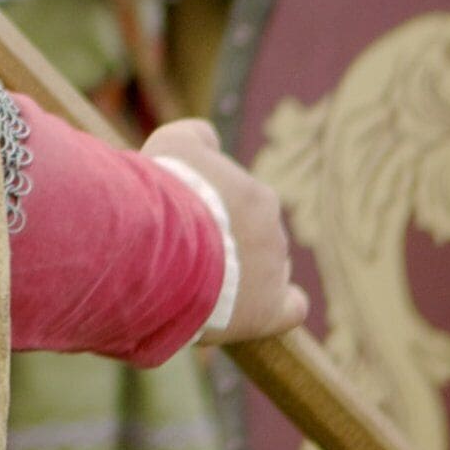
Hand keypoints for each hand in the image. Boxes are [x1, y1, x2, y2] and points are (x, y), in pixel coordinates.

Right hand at [141, 119, 308, 342]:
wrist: (160, 246)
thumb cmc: (160, 197)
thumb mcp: (172, 145)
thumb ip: (195, 137)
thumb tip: (210, 138)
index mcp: (255, 197)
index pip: (246, 206)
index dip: (222, 217)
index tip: (195, 226)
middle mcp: (272, 230)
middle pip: (254, 240)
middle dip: (228, 247)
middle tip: (187, 259)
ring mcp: (273, 270)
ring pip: (265, 272)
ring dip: (239, 278)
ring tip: (197, 289)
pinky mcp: (269, 309)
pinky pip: (290, 308)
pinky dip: (276, 309)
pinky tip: (256, 312)